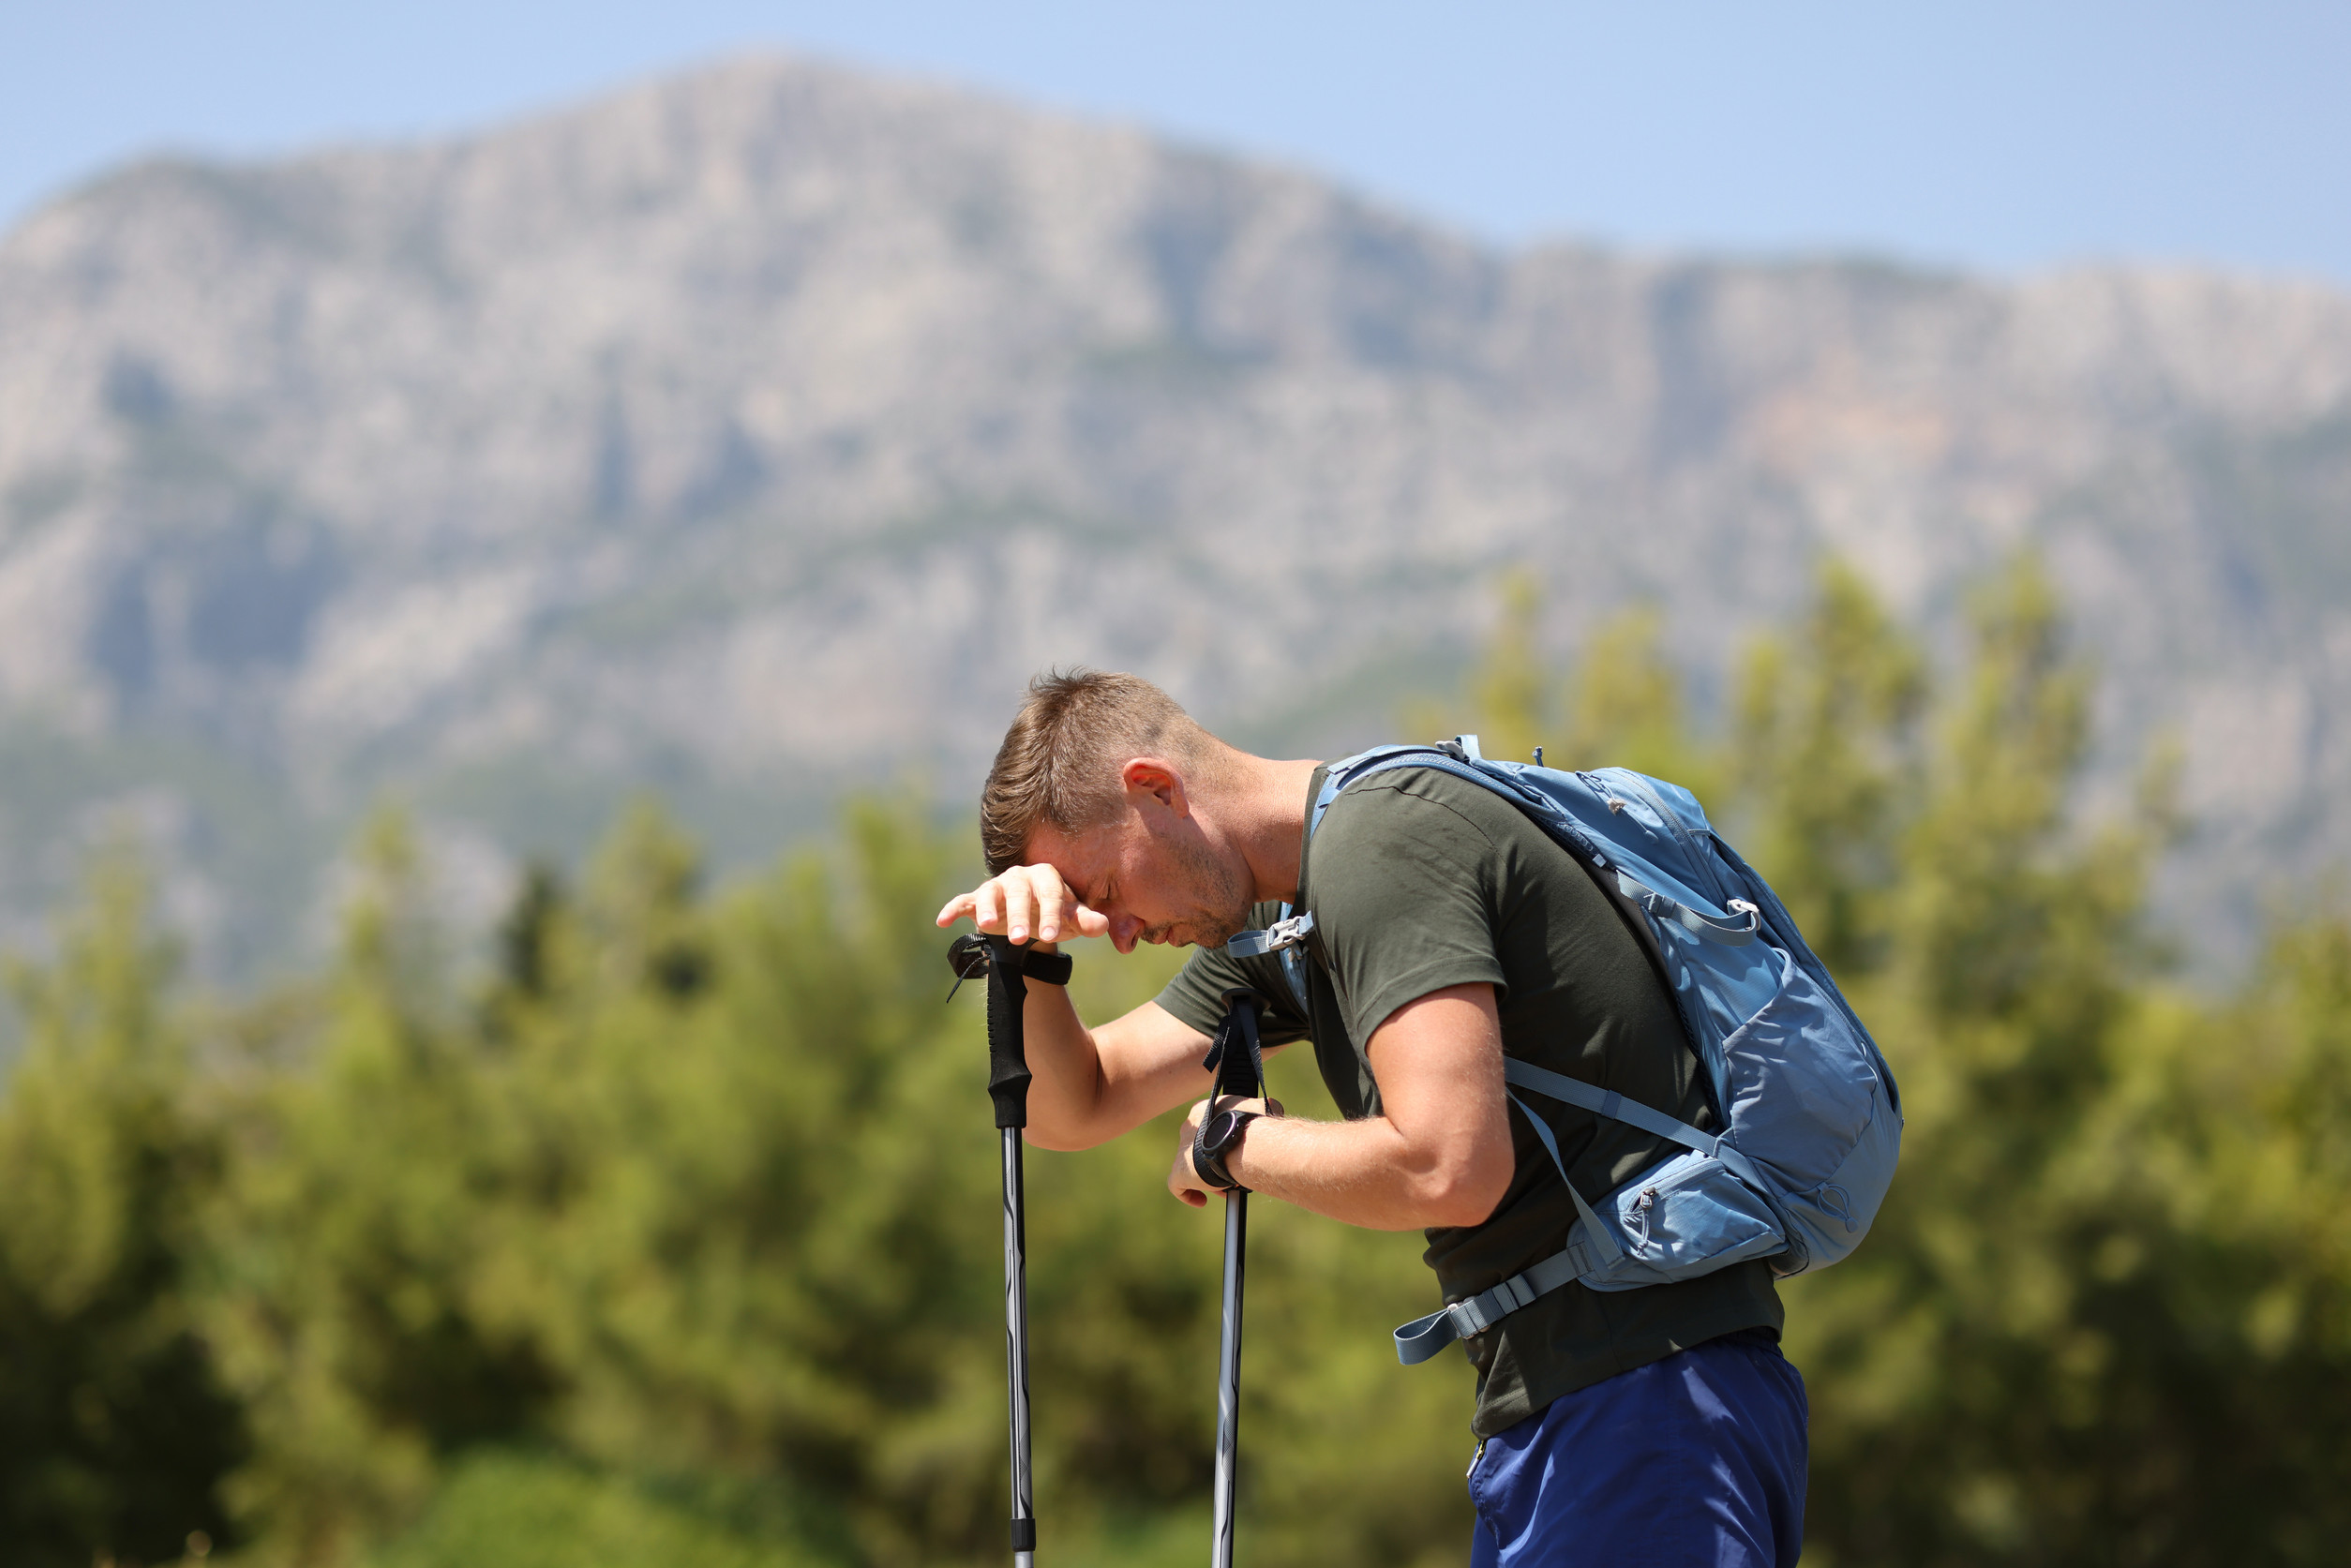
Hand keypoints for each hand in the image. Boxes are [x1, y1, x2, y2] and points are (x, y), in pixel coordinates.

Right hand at [935, 863, 1110, 946]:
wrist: (1032, 917)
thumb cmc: (1055, 915)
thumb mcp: (1072, 920)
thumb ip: (1086, 922)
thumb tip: (1102, 926)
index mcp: (1047, 877)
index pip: (1051, 893)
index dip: (1051, 914)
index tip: (1052, 937)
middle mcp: (1020, 877)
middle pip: (1019, 892)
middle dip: (1019, 915)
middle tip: (1021, 939)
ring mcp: (997, 887)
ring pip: (990, 893)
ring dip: (987, 908)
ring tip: (986, 927)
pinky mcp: (977, 899)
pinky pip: (963, 901)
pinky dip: (953, 908)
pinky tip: (942, 921)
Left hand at [1167, 1096, 1282, 1207]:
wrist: (1244, 1144)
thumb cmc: (1255, 1125)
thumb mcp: (1261, 1108)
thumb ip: (1261, 1108)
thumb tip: (1270, 1109)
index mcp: (1202, 1111)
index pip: (1208, 1128)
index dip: (1221, 1142)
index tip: (1234, 1153)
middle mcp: (1188, 1129)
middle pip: (1200, 1149)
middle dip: (1216, 1161)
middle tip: (1232, 1172)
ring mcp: (1182, 1151)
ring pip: (1192, 1168)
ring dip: (1208, 1178)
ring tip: (1227, 1188)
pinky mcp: (1179, 1171)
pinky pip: (1177, 1186)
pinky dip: (1188, 1194)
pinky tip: (1202, 1200)